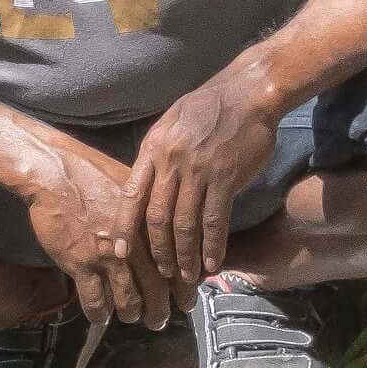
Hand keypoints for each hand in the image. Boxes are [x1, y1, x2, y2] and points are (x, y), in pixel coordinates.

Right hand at [23, 136, 170, 327]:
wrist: (58, 174)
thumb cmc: (96, 175)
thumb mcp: (136, 188)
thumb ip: (152, 212)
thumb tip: (172, 228)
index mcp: (151, 226)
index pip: (176, 263)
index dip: (184, 286)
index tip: (187, 298)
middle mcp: (135, 245)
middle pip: (157, 287)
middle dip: (161, 309)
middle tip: (162, 319)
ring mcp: (108, 257)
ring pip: (129, 299)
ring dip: (133, 314)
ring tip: (134, 318)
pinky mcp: (81, 264)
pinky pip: (95, 300)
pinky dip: (100, 313)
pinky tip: (101, 318)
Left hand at [127, 75, 281, 289]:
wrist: (247, 92)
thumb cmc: (209, 106)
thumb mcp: (170, 123)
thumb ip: (158, 154)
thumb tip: (149, 184)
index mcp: (153, 149)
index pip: (131, 195)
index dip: (123, 227)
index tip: (119, 253)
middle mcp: (171, 162)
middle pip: (157, 217)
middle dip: (158, 250)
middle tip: (162, 272)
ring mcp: (198, 171)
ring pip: (185, 223)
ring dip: (185, 254)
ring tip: (187, 275)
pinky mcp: (226, 178)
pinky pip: (215, 220)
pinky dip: (213, 245)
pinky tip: (212, 262)